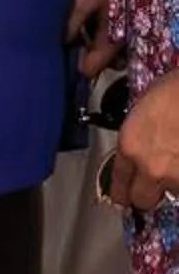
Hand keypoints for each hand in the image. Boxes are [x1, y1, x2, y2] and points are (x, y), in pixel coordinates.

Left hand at [111, 73, 178, 210]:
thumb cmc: (174, 91)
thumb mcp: (142, 112)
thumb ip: (137, 139)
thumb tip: (139, 153)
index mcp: (131, 147)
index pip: (119, 183)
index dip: (120, 193)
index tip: (122, 197)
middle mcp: (152, 167)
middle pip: (143, 201)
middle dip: (147, 195)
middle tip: (153, 186)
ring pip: (174, 194)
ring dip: (175, 183)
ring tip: (177, 161)